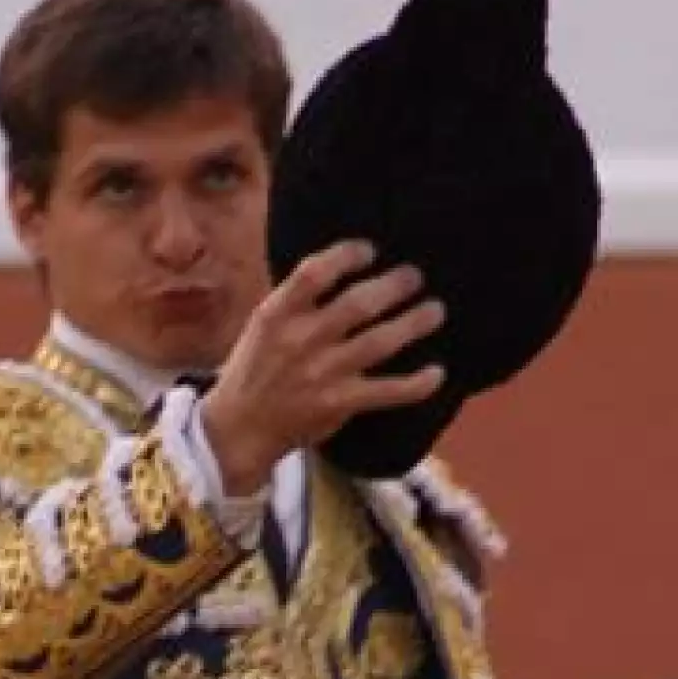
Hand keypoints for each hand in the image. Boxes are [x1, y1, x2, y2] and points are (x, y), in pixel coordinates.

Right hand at [200, 242, 444, 496]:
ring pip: (380, 342)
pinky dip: (416, 384)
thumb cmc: (254, 369)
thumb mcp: (263, 325)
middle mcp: (302, 340)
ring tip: (435, 311)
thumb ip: (297, 301)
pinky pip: (387, 391)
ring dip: (414, 323)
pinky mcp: (340, 403)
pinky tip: (437, 373)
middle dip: (395, 286)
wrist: (240, 427)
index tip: (370, 250)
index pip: (315, 273)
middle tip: (414, 277)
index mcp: (278, 314)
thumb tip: (339, 267)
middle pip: (359, 304)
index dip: (347, 255)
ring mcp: (323, 373)